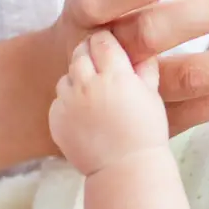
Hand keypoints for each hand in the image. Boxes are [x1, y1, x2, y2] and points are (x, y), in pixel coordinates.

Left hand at [50, 31, 166, 175]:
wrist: (124, 168)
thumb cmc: (146, 132)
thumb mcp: (152, 95)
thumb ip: (145, 67)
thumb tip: (142, 48)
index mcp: (115, 75)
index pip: (102, 41)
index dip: (106, 39)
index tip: (109, 42)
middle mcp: (88, 84)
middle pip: (80, 53)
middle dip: (89, 52)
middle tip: (99, 60)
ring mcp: (68, 102)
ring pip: (67, 75)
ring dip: (78, 76)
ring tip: (93, 90)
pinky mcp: (56, 119)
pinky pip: (59, 99)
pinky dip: (70, 100)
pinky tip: (86, 112)